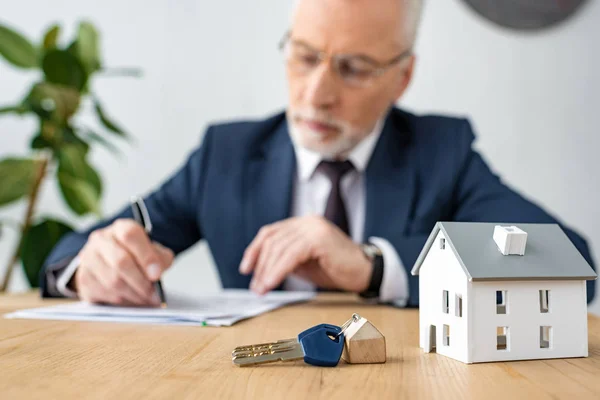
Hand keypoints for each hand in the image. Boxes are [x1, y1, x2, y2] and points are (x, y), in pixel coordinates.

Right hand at [73, 219, 173, 306]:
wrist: (111, 262)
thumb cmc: (137, 256)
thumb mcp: (154, 252)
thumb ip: (160, 259)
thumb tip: (156, 273)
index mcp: (121, 228)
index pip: (130, 235)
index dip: (146, 256)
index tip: (157, 275)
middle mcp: (101, 240)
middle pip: (120, 261)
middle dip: (141, 282)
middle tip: (153, 295)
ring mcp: (88, 258)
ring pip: (112, 281)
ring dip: (133, 295)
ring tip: (146, 300)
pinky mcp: (83, 278)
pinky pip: (104, 293)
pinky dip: (121, 300)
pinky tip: (131, 300)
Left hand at [239, 216, 371, 294]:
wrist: (365, 272)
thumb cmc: (337, 269)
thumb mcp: (304, 263)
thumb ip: (285, 260)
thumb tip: (261, 270)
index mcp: (302, 224)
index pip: (271, 233)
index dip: (254, 250)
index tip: (246, 269)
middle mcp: (307, 221)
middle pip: (272, 240)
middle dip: (260, 265)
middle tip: (255, 286)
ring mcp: (313, 227)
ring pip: (279, 247)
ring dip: (266, 271)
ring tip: (261, 289)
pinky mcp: (319, 238)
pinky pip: (291, 255)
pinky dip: (278, 271)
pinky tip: (271, 283)